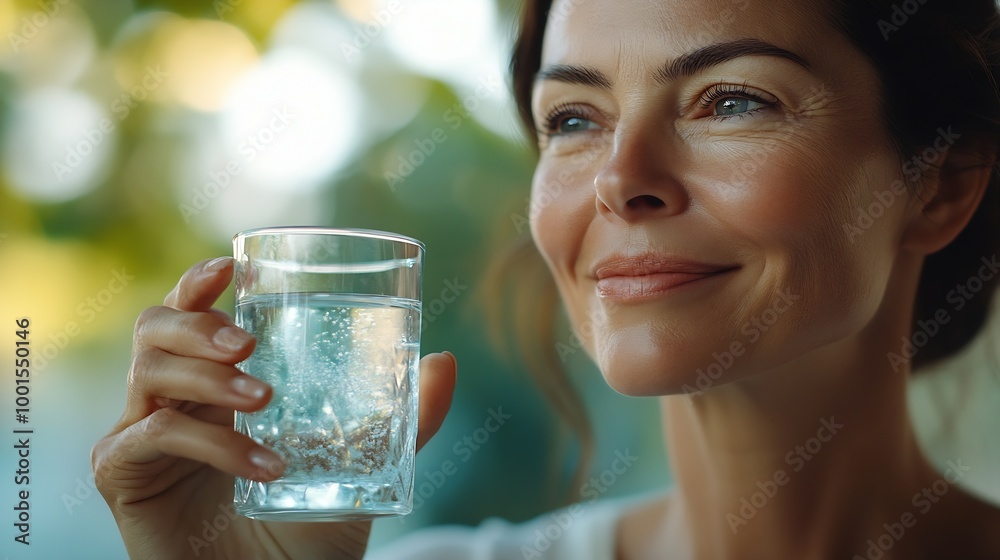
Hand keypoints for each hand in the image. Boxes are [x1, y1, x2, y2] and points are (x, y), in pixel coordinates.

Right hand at [93, 257, 456, 559]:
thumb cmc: (308, 530)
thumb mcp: (363, 470)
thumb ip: (402, 421)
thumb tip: (445, 362)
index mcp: (217, 383)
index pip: (191, 316)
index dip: (198, 284)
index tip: (229, 267)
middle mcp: (174, 400)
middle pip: (156, 329)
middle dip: (196, 324)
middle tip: (246, 342)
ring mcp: (143, 435)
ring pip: (150, 373)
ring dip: (208, 377)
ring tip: (264, 398)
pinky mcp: (124, 475)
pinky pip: (153, 436)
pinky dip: (212, 442)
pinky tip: (263, 465)